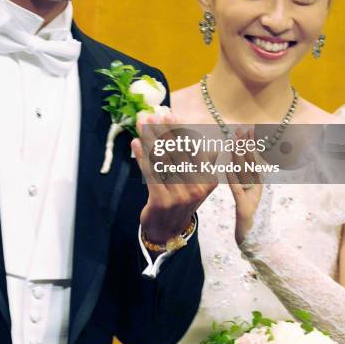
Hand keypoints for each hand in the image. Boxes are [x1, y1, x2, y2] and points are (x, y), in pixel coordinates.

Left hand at [132, 111, 216, 244]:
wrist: (168, 230)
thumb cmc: (180, 198)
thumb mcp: (195, 179)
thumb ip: (195, 156)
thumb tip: (187, 127)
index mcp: (208, 178)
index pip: (193, 147)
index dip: (180, 129)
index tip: (169, 113)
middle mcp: (197, 186)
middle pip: (177, 150)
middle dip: (162, 129)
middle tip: (152, 114)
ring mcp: (180, 195)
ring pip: (162, 159)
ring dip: (150, 138)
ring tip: (142, 124)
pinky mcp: (162, 201)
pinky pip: (150, 173)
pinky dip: (142, 156)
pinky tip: (135, 143)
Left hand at [227, 128, 262, 244]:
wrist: (255, 239)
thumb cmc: (249, 215)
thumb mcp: (246, 194)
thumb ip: (243, 179)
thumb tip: (235, 164)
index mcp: (256, 181)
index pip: (252, 158)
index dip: (249, 143)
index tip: (246, 129)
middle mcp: (256, 186)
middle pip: (250, 161)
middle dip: (246, 144)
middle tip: (242, 129)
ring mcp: (252, 195)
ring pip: (245, 173)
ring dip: (240, 156)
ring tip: (236, 143)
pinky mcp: (244, 206)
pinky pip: (237, 190)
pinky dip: (233, 178)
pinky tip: (228, 168)